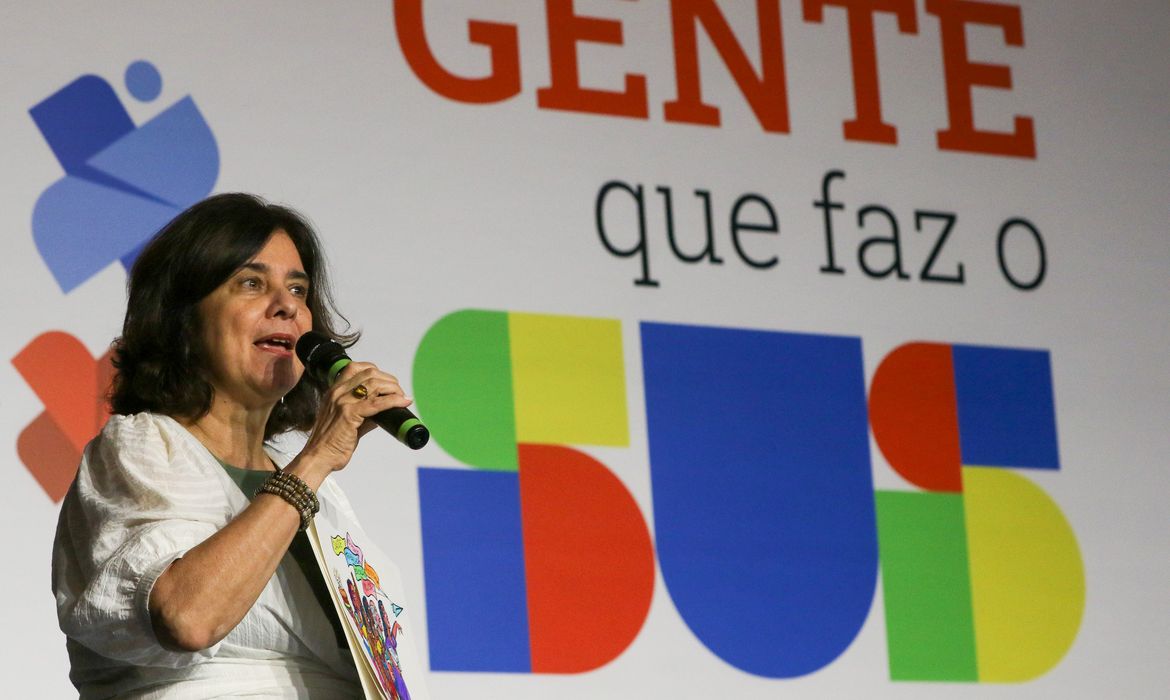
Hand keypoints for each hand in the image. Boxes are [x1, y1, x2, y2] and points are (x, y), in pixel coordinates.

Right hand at [297, 362, 412, 477]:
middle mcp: (337, 392)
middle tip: (399, 392)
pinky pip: (377, 403)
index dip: (375, 371)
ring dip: (393, 388)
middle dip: (389, 380)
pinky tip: (403, 402)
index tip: (387, 382)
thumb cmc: (330, 443)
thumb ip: (364, 413)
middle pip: (369, 373)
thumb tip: (383, 410)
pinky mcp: (349, 414)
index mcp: (334, 391)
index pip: (355, 367)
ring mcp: (342, 402)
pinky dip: (394, 400)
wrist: (318, 457)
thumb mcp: (346, 421)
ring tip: (402, 397)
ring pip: (375, 384)